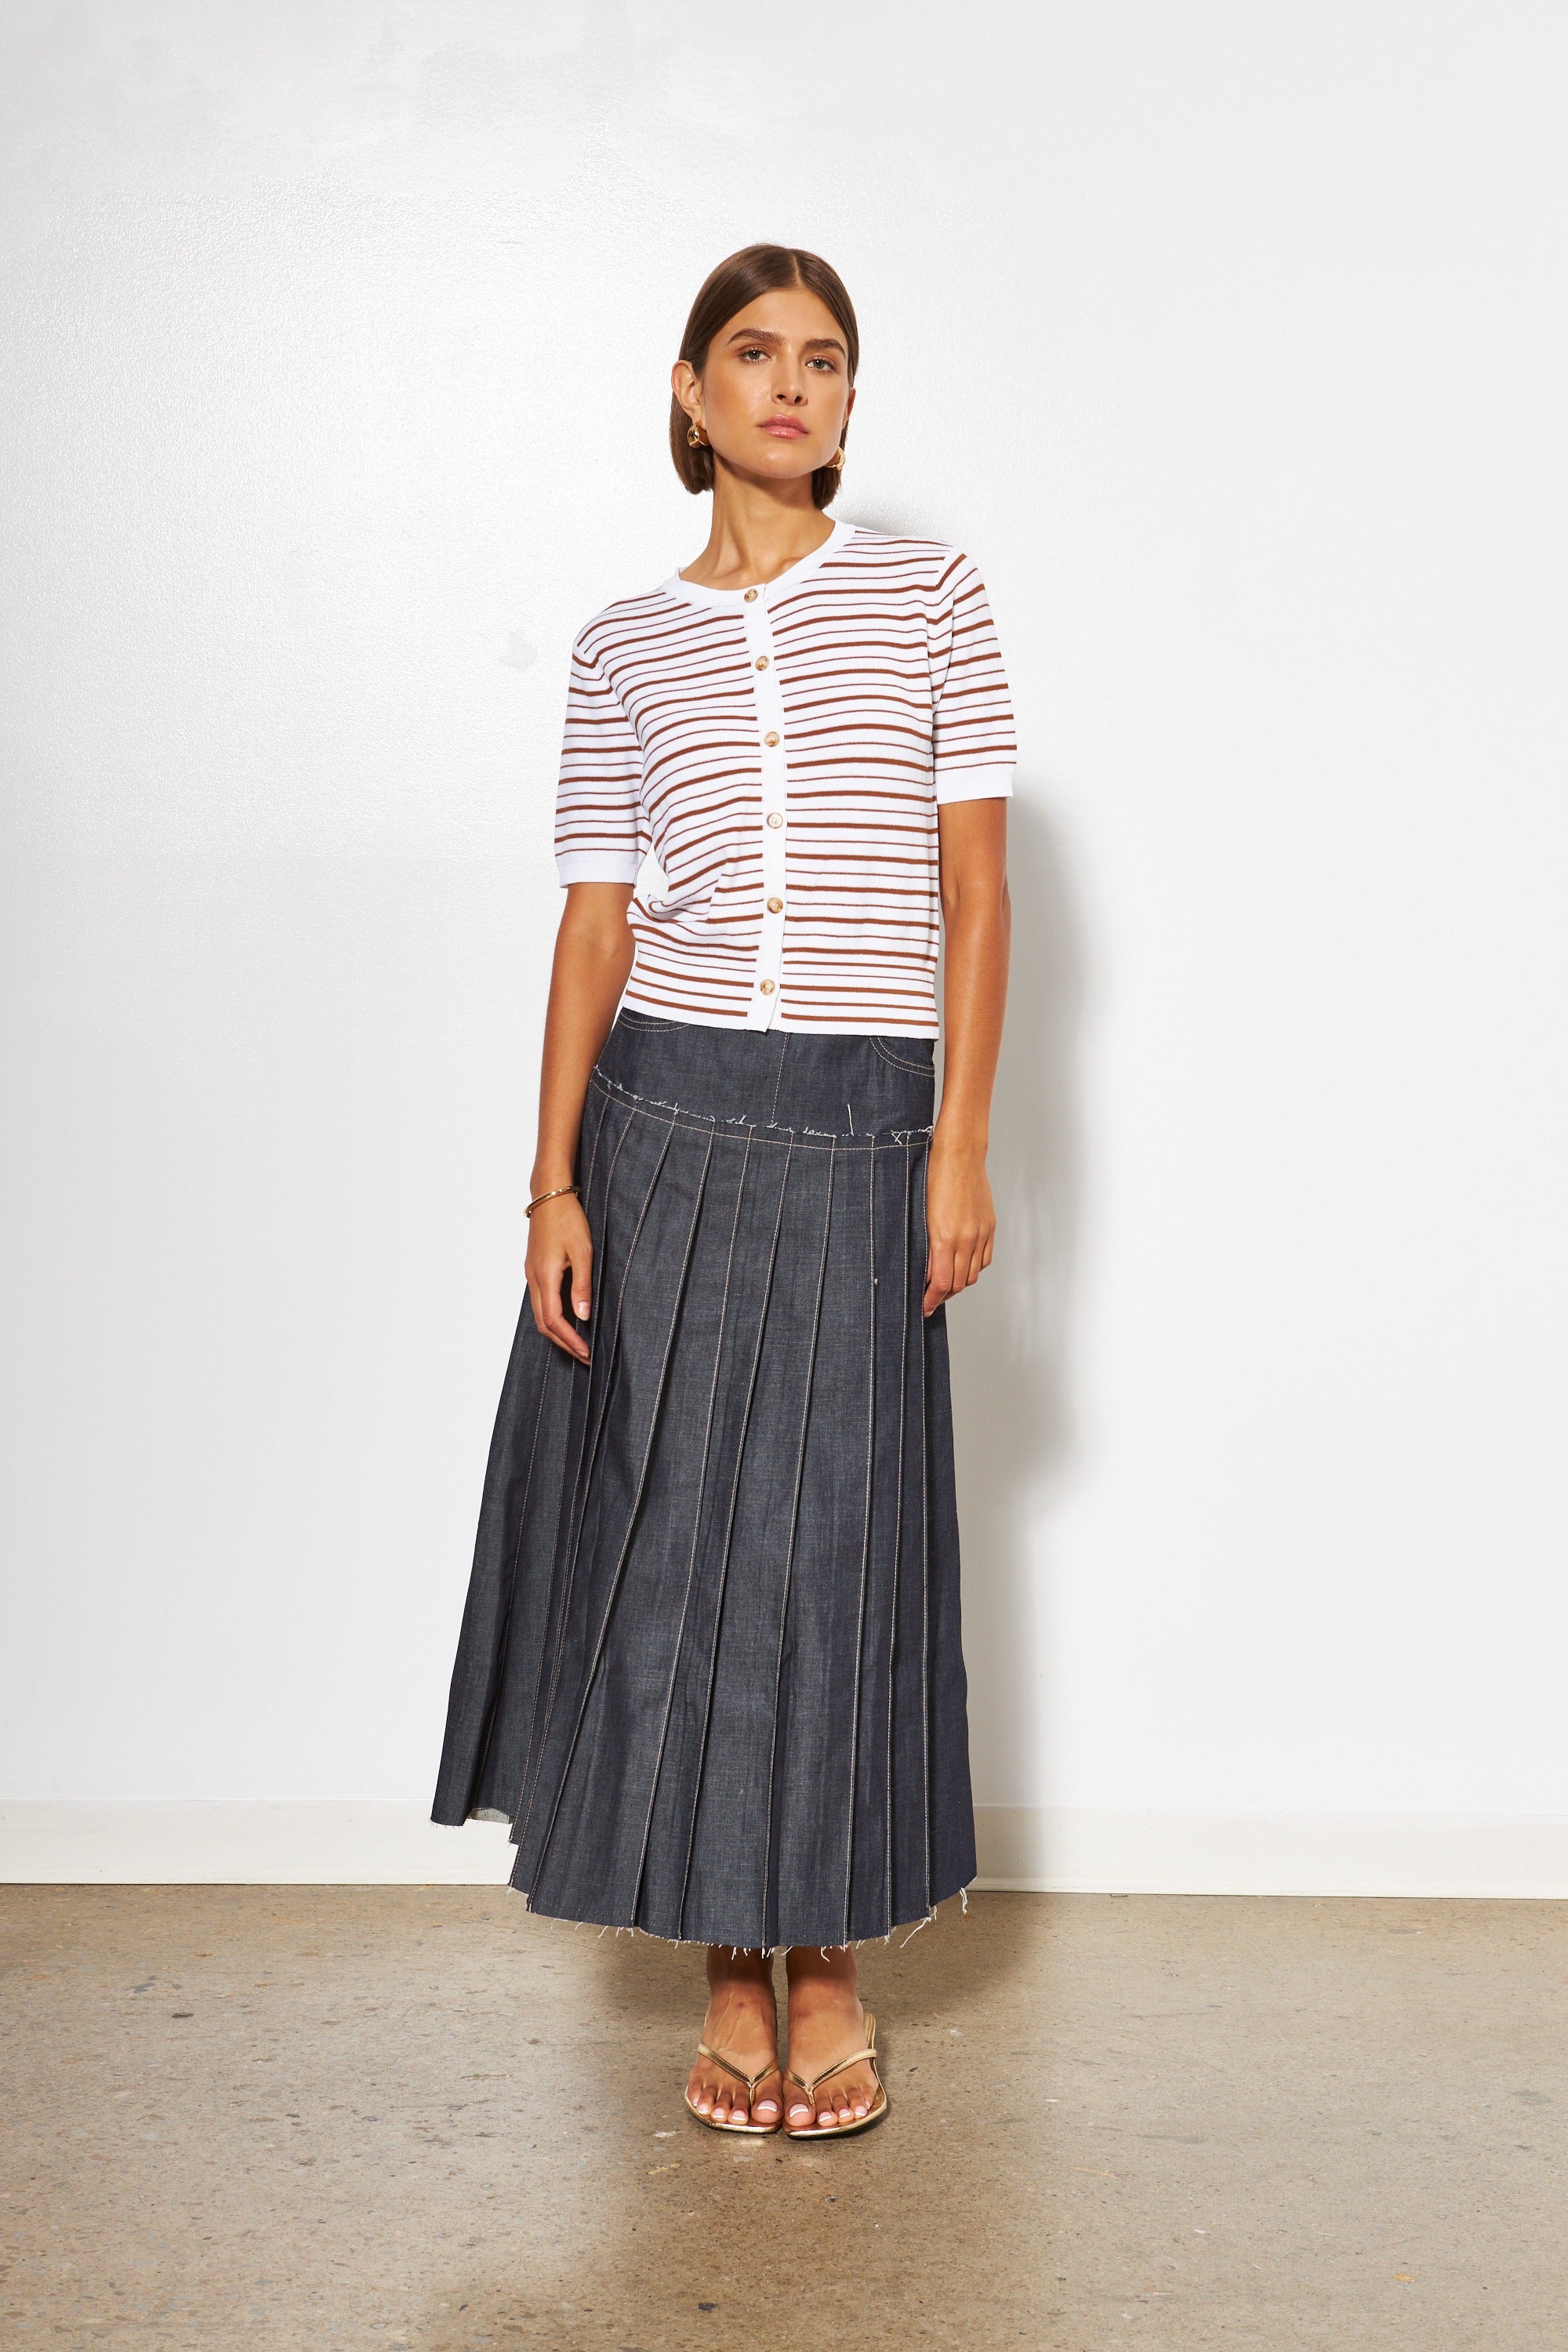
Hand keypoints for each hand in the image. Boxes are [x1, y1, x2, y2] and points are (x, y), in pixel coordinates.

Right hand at [526, 1193, 592, 1362]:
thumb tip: (583, 1315)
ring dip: (557, 1332)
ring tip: (578, 1342)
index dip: (570, 1340)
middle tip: (584, 1355)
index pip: (554, 1320)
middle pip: (543, 1323)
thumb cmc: (568, 1219)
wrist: (549, 1196)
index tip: (586, 1352)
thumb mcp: (583, 1252)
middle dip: (563, 1343)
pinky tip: (568, 1319)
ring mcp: (531, 1274)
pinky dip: (552, 1317)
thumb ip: (582, 1285)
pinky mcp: (534, 1269)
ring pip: (539, 1314)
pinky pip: (540, 1301)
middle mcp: (533, 1279)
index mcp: (545, 1276)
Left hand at [922, 1129, 994, 1316]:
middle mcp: (965, 1239)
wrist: (960, 1156)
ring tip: (945, 1285)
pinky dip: (973, 1269)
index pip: (941, 1283)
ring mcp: (981, 1234)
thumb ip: (926, 1247)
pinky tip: (962, 1267)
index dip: (931, 1300)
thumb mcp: (922, 1215)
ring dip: (958, 1284)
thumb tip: (926, 1272)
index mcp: (943, 1237)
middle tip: (930, 1300)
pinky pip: (984, 1259)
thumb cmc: (934, 1179)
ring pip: (973, 1274)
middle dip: (943, 1296)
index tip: (923, 1307)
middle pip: (958, 1284)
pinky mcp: (990, 1227)